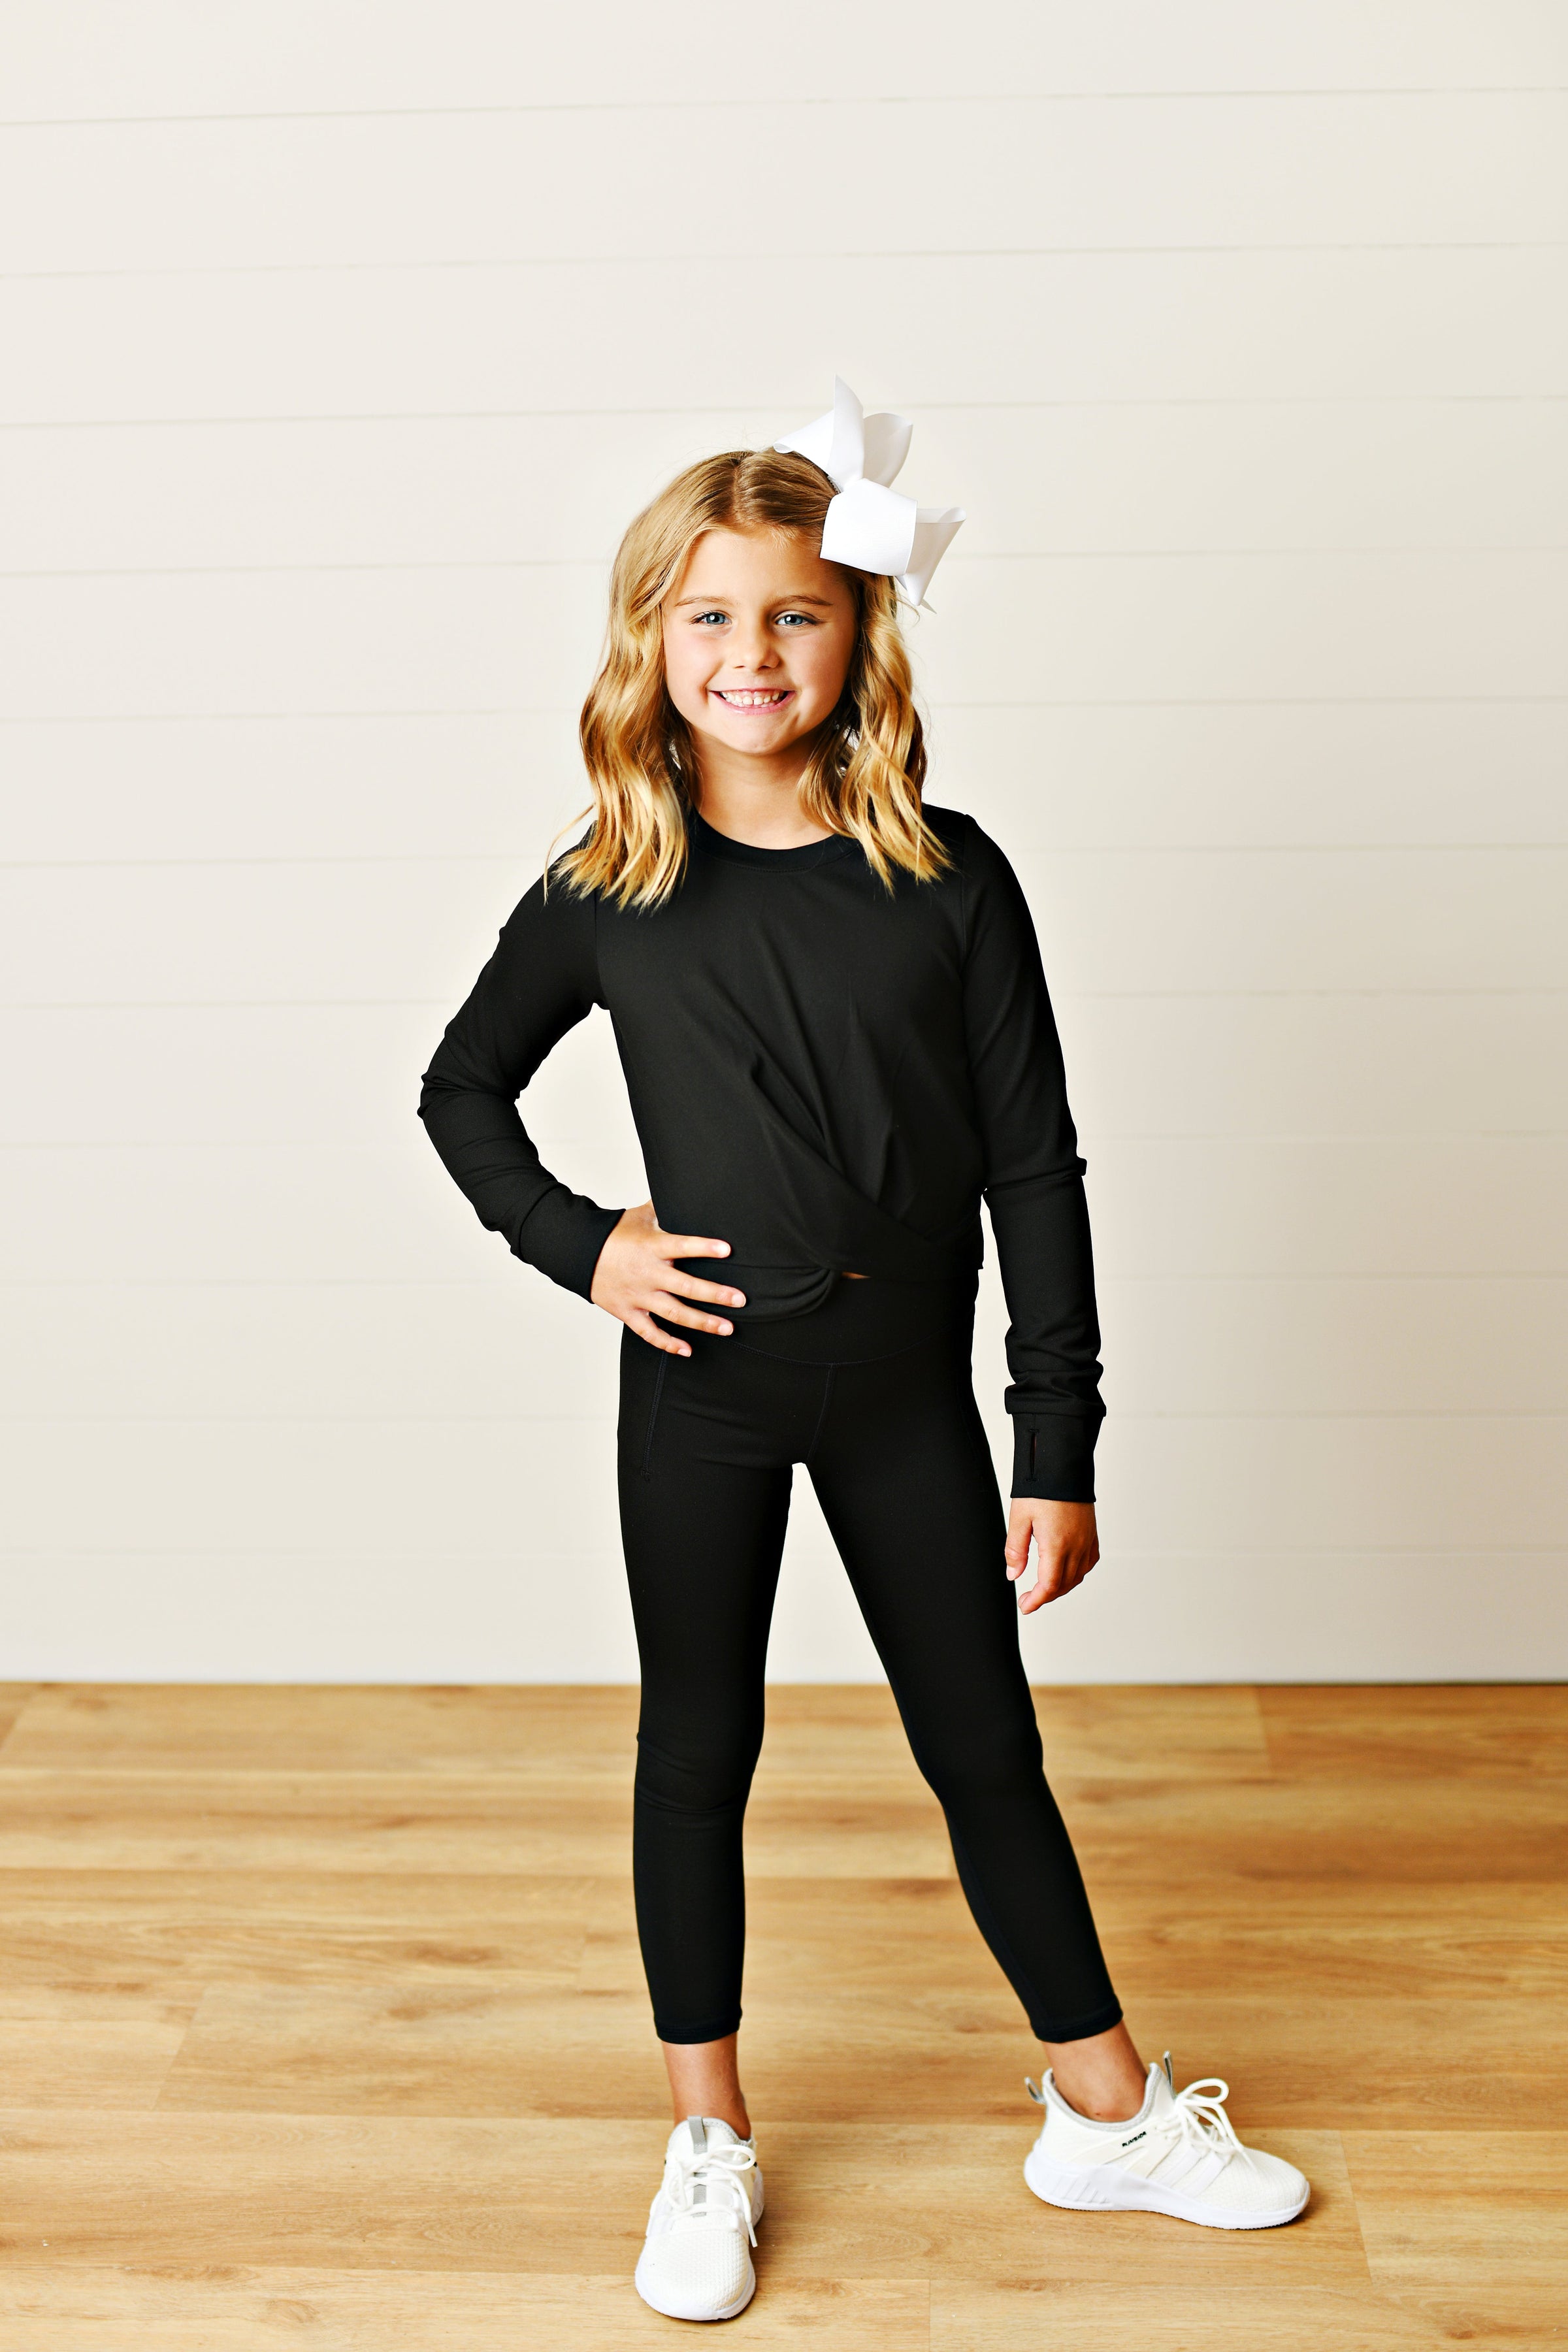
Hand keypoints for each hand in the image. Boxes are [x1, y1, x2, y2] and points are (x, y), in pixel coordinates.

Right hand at [590, 1200, 745, 1356]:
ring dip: (702, 1322)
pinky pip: (649, 1332)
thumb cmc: (613, 1234)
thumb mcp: (639, 1215)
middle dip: (715, 1294)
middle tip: (740, 1300)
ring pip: (674, 1313)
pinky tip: (687, 1350)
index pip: (681, 1245)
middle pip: (685, 1286)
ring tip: (727, 1328)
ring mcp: (638, 1295)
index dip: (704, 1247)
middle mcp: (647, 1273)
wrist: (578, 1253)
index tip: (727, 1250)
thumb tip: (685, 1184)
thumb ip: (664, 1205)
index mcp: (651, 1246)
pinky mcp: (628, 1312)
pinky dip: (668, 1343)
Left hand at [1005, 1499, 1098, 1613]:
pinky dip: (1077, 1573)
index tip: (1025, 1606)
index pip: (1050, 1586)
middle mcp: (1076, 1546)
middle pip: (1064, 1585)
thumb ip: (1016, 1550)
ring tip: (1044, 1588)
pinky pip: (1089, 1563)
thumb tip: (1013, 1575)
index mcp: (1057, 1545)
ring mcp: (1087, 1541)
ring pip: (1078, 1576)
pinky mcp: (1092, 1534)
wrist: (1064, 1466)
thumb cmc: (1041, 1488)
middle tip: (1028, 1598)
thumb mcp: (1019, 1518)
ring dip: (1061, 1587)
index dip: (1037, 1601)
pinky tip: (1066, 1571)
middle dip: (1046, 1596)